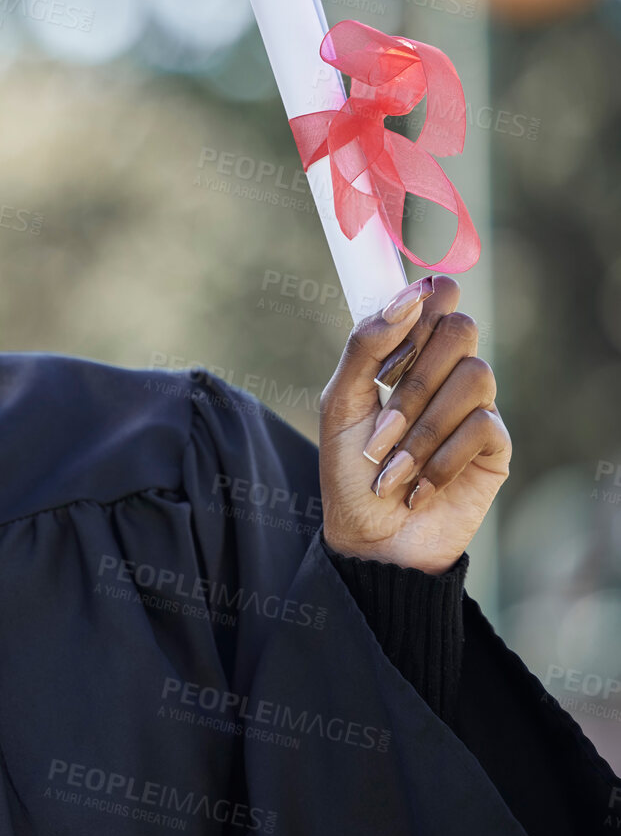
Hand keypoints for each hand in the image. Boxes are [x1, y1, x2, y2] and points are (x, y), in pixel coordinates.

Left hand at [317, 274, 511, 573]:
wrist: (370, 539)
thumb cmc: (349, 472)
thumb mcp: (339, 404)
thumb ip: (366, 346)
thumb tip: (409, 297)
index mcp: (408, 354)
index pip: (438, 296)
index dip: (419, 309)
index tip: (385, 359)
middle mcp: (446, 372)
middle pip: (460, 329)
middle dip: (413, 381)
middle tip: (381, 426)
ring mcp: (475, 406)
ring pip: (475, 376)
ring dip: (420, 429)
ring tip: (390, 469)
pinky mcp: (495, 445)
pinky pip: (483, 425)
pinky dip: (439, 460)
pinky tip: (416, 488)